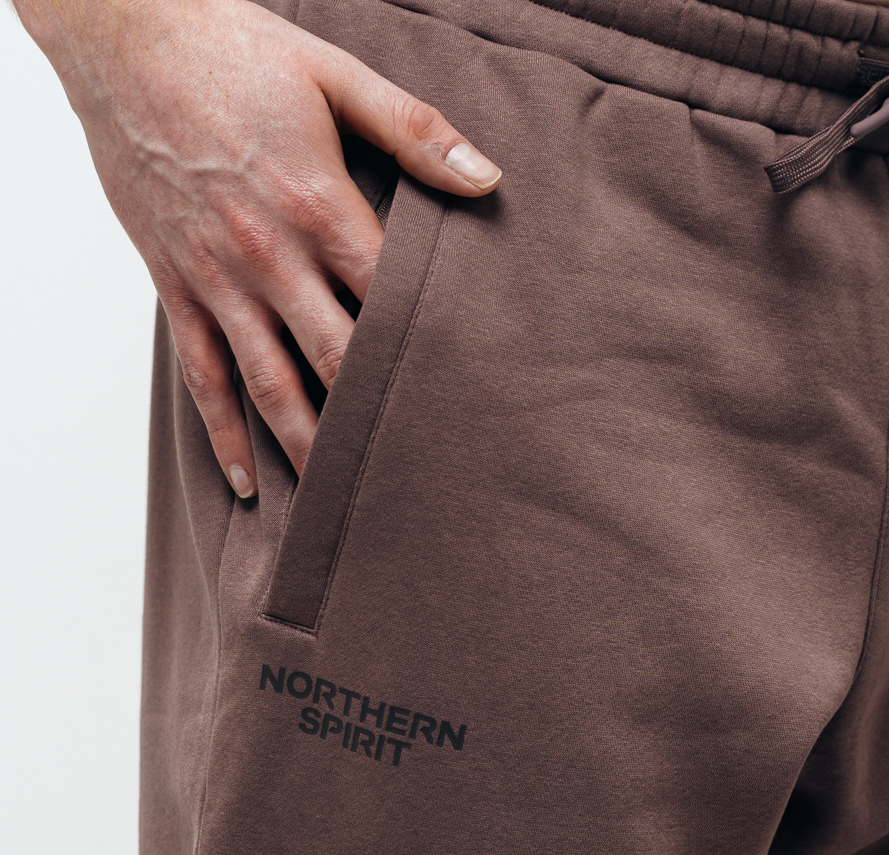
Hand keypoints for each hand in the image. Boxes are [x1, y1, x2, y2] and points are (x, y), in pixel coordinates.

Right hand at [16, 0, 501, 496]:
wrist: (123, 36)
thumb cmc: (234, 53)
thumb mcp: (335, 73)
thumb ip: (415, 130)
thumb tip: (487, 178)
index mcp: (319, 205)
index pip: (390, 299)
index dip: (429, 351)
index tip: (463, 398)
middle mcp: (270, 256)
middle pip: (338, 357)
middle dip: (376, 416)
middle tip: (415, 469)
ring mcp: (218, 280)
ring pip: (270, 384)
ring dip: (307, 445)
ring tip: (341, 498)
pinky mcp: (177, 287)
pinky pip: (202, 377)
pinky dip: (224, 434)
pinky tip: (249, 480)